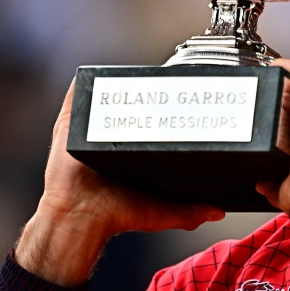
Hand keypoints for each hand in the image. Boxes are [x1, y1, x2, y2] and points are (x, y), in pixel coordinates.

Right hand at [15, 79, 224, 286]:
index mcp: (132, 154)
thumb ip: (190, 212)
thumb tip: (218, 210)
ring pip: (107, 97)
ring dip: (120, 86)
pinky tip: (101, 73)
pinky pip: (78, 94)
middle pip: (132, 107)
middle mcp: (112, 139)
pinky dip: (88, 80)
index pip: (152, 125)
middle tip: (165, 86)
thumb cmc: (115, 215)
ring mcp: (91, 129)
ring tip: (138, 77)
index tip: (185, 102)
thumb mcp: (162, 212)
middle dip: (147, 95)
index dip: (167, 112)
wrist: (80, 217)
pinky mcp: (72, 123)